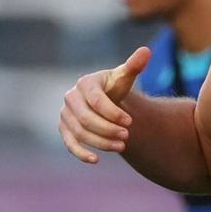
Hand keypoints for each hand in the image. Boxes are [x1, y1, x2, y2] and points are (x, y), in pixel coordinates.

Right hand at [59, 47, 149, 163]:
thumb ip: (134, 66)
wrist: (104, 100)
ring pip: (79, 132)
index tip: (130, 122)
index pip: (97, 100)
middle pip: (86, 119)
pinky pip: (69, 143)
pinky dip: (80, 153)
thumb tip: (146, 51)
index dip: (113, 113)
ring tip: (122, 146)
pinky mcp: (64, 129)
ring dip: (100, 142)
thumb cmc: (115, 87)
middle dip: (107, 129)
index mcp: (85, 83)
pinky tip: (95, 160)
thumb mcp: (124, 77)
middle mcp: (71, 98)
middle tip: (127, 136)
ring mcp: (65, 114)